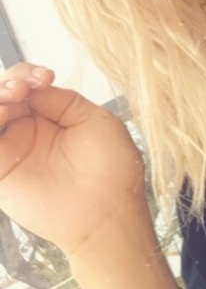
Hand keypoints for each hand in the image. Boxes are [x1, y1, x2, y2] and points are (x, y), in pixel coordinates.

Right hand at [0, 63, 145, 258]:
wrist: (108, 213)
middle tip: (22, 90)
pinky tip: (1, 116)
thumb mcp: (96, 120)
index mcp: (50, 116)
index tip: (44, 78)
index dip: (26, 74)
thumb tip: (34, 87)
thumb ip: (63, 99)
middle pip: (2, 96)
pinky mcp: (1, 173)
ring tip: (12, 100)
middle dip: (8, 84)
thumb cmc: (112, 171)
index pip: (24, 84)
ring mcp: (12, 151)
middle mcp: (27, 131)